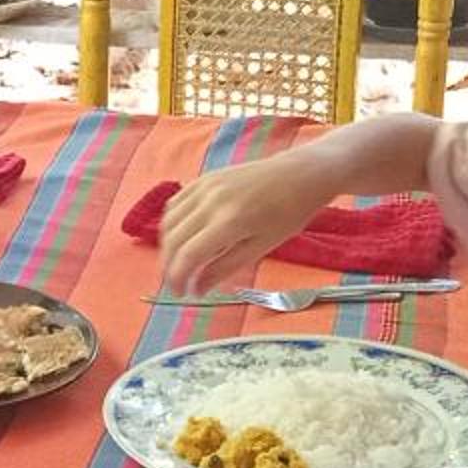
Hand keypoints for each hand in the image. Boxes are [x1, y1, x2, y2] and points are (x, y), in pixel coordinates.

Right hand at [158, 157, 329, 294]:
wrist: (299, 175)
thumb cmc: (288, 213)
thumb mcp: (260, 248)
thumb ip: (224, 268)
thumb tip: (197, 289)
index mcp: (230, 221)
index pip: (189, 255)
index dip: (178, 278)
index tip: (181, 293)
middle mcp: (211, 201)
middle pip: (174, 240)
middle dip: (169, 266)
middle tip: (177, 283)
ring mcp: (205, 186)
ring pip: (169, 222)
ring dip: (168, 246)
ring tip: (178, 262)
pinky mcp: (203, 178)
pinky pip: (175, 204)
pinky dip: (172, 224)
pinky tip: (182, 237)